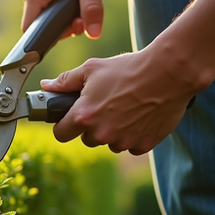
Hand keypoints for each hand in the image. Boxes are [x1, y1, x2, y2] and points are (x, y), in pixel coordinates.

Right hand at [19, 0, 101, 38]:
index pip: (30, 29)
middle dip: (61, 26)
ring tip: (78, 4)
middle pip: (39, 23)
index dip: (45, 38)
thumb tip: (94, 33)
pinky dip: (58, 7)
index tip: (65, 34)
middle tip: (82, 18)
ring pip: (43, 14)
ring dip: (61, 16)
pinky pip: (45, 5)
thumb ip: (92, 8)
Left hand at [40, 51, 195, 154]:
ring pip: (110, 142)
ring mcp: (123, 141)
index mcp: (84, 116)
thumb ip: (65, 81)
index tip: (69, 119)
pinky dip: (133, 134)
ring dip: (113, 131)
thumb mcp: (91, 69)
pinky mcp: (144, 145)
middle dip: (92, 126)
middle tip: (103, 106)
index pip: (61, 134)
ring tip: (124, 108)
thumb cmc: (127, 68)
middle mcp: (101, 133)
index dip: (63, 126)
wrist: (168, 73)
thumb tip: (47, 86)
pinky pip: (131, 145)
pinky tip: (139, 116)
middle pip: (87, 139)